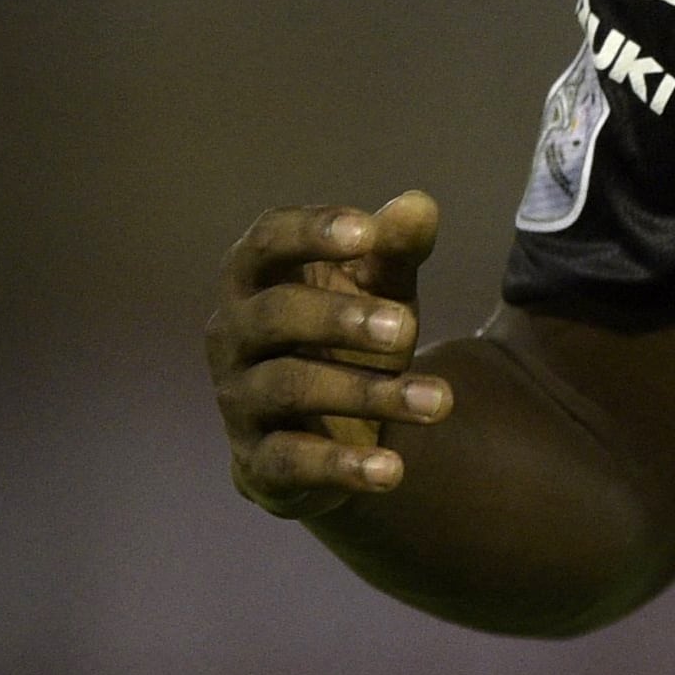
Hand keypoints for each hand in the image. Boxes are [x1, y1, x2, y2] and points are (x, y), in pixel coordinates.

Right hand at [206, 191, 452, 517]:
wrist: (328, 430)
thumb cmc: (349, 334)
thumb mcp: (380, 288)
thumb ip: (396, 250)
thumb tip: (419, 204)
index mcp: (257, 280)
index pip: (266, 242)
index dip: (310, 232)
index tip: (366, 231)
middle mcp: (234, 335)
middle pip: (274, 315)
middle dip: (340, 318)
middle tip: (406, 326)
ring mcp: (238, 399)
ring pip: (291, 388)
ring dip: (366, 393)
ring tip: (440, 401)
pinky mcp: (258, 461)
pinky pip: (292, 462)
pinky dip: (342, 466)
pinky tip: (393, 470)